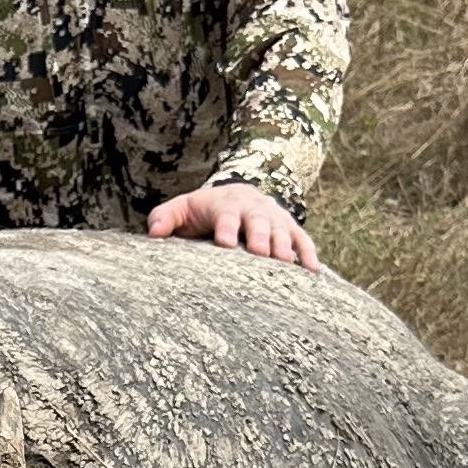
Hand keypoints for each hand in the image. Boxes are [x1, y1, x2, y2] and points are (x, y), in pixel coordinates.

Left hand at [147, 180, 322, 269]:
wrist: (237, 195)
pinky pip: (303, 240)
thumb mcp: (181, 209)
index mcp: (225, 204)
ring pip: (282, 231)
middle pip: (258, 221)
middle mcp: (253, 209)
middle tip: (259, 253)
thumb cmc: (203, 210)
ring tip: (285, 265)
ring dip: (284, 246)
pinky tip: (313, 272)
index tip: (224, 242)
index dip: (225, 227)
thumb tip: (154, 234)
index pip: (225, 215)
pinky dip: (309, 254)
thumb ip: (165, 218)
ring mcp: (274, 218)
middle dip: (259, 236)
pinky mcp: (290, 229)